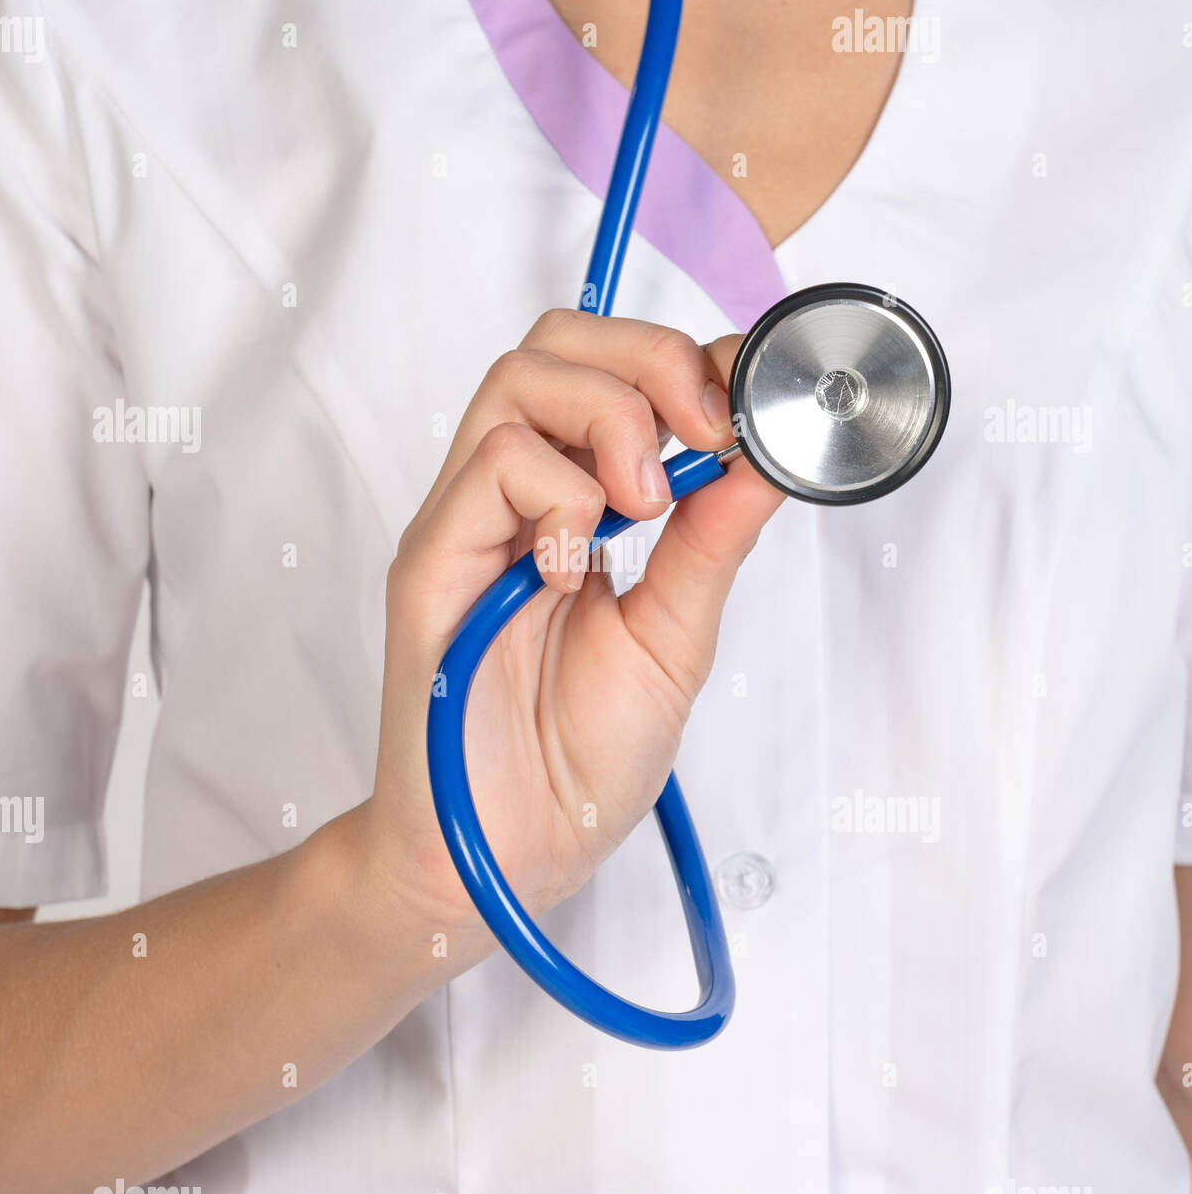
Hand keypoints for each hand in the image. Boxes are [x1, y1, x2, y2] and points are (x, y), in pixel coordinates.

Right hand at [366, 309, 783, 953]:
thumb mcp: (676, 637)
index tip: (746, 402)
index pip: (612, 372)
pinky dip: (558, 498)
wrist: (508, 849)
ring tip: (643, 507)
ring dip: (609, 421)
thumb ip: (711, 543)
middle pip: (555, 344)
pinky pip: (490, 466)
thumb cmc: (577, 757)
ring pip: (518, 381)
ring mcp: (466, 523)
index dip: (684, 362)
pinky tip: (573, 570)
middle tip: (702, 435)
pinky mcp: (430, 561)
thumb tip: (763, 457)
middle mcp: (513, 498)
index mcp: (573, 506)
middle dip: (648, 362)